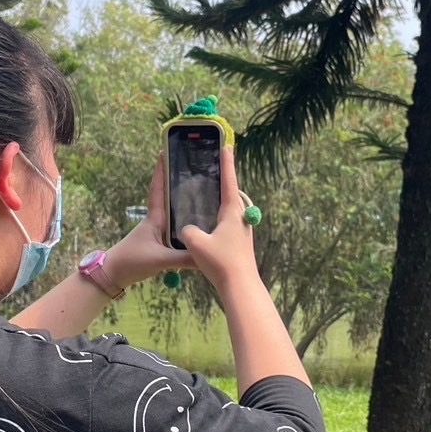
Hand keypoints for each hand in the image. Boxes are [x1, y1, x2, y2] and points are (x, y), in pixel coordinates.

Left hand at [105, 157, 192, 287]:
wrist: (113, 276)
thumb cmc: (132, 261)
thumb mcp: (160, 259)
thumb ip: (184, 258)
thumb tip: (208, 256)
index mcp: (155, 218)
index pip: (158, 189)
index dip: (161, 171)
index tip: (165, 152)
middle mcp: (157, 222)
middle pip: (170, 199)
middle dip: (179, 184)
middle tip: (194, 170)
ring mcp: (158, 234)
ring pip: (175, 216)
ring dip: (185, 206)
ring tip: (204, 196)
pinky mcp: (160, 245)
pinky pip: (177, 232)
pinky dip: (187, 228)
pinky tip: (199, 231)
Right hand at [178, 145, 260, 293]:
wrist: (240, 286)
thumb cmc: (221, 262)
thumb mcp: (196, 244)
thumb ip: (188, 231)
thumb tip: (188, 230)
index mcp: (232, 213)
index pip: (229, 182)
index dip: (227, 164)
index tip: (227, 146)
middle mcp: (240, 219)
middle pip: (232, 194)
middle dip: (225, 181)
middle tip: (215, 169)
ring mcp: (242, 231)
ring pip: (231, 210)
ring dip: (221, 200)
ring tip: (209, 194)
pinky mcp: (239, 243)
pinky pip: (228, 223)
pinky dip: (219, 216)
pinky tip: (209, 223)